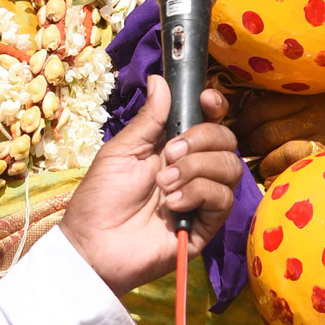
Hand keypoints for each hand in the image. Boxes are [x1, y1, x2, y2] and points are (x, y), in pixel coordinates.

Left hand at [60, 76, 243, 294]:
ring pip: (229, 167)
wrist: (94, 244)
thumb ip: (148, 119)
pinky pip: (223, 198)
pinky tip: (171, 204)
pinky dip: (197, 193)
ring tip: (163, 183)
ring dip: (195, 168)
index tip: (206, 100)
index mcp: (171, 146)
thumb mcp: (122, 150)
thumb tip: (160, 79)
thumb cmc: (101, 197)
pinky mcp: (207, 225)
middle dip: (200, 139)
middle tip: (168, 153)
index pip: (209, 121)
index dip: (214, 106)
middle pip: (226, 140)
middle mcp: (192, 169)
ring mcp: (201, 197)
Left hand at [232, 93, 324, 180]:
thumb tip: (233, 124)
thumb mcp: (299, 111)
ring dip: (264, 164)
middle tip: (244, 152)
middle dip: (250, 146)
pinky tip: (277, 177)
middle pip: (267, 132)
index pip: (261, 108)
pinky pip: (292, 173)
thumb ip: (273, 111)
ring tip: (262, 166)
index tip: (235, 133)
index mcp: (304, 97)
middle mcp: (317, 115)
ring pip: (279, 154)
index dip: (243, 124)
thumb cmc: (317, 133)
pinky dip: (278, 178)